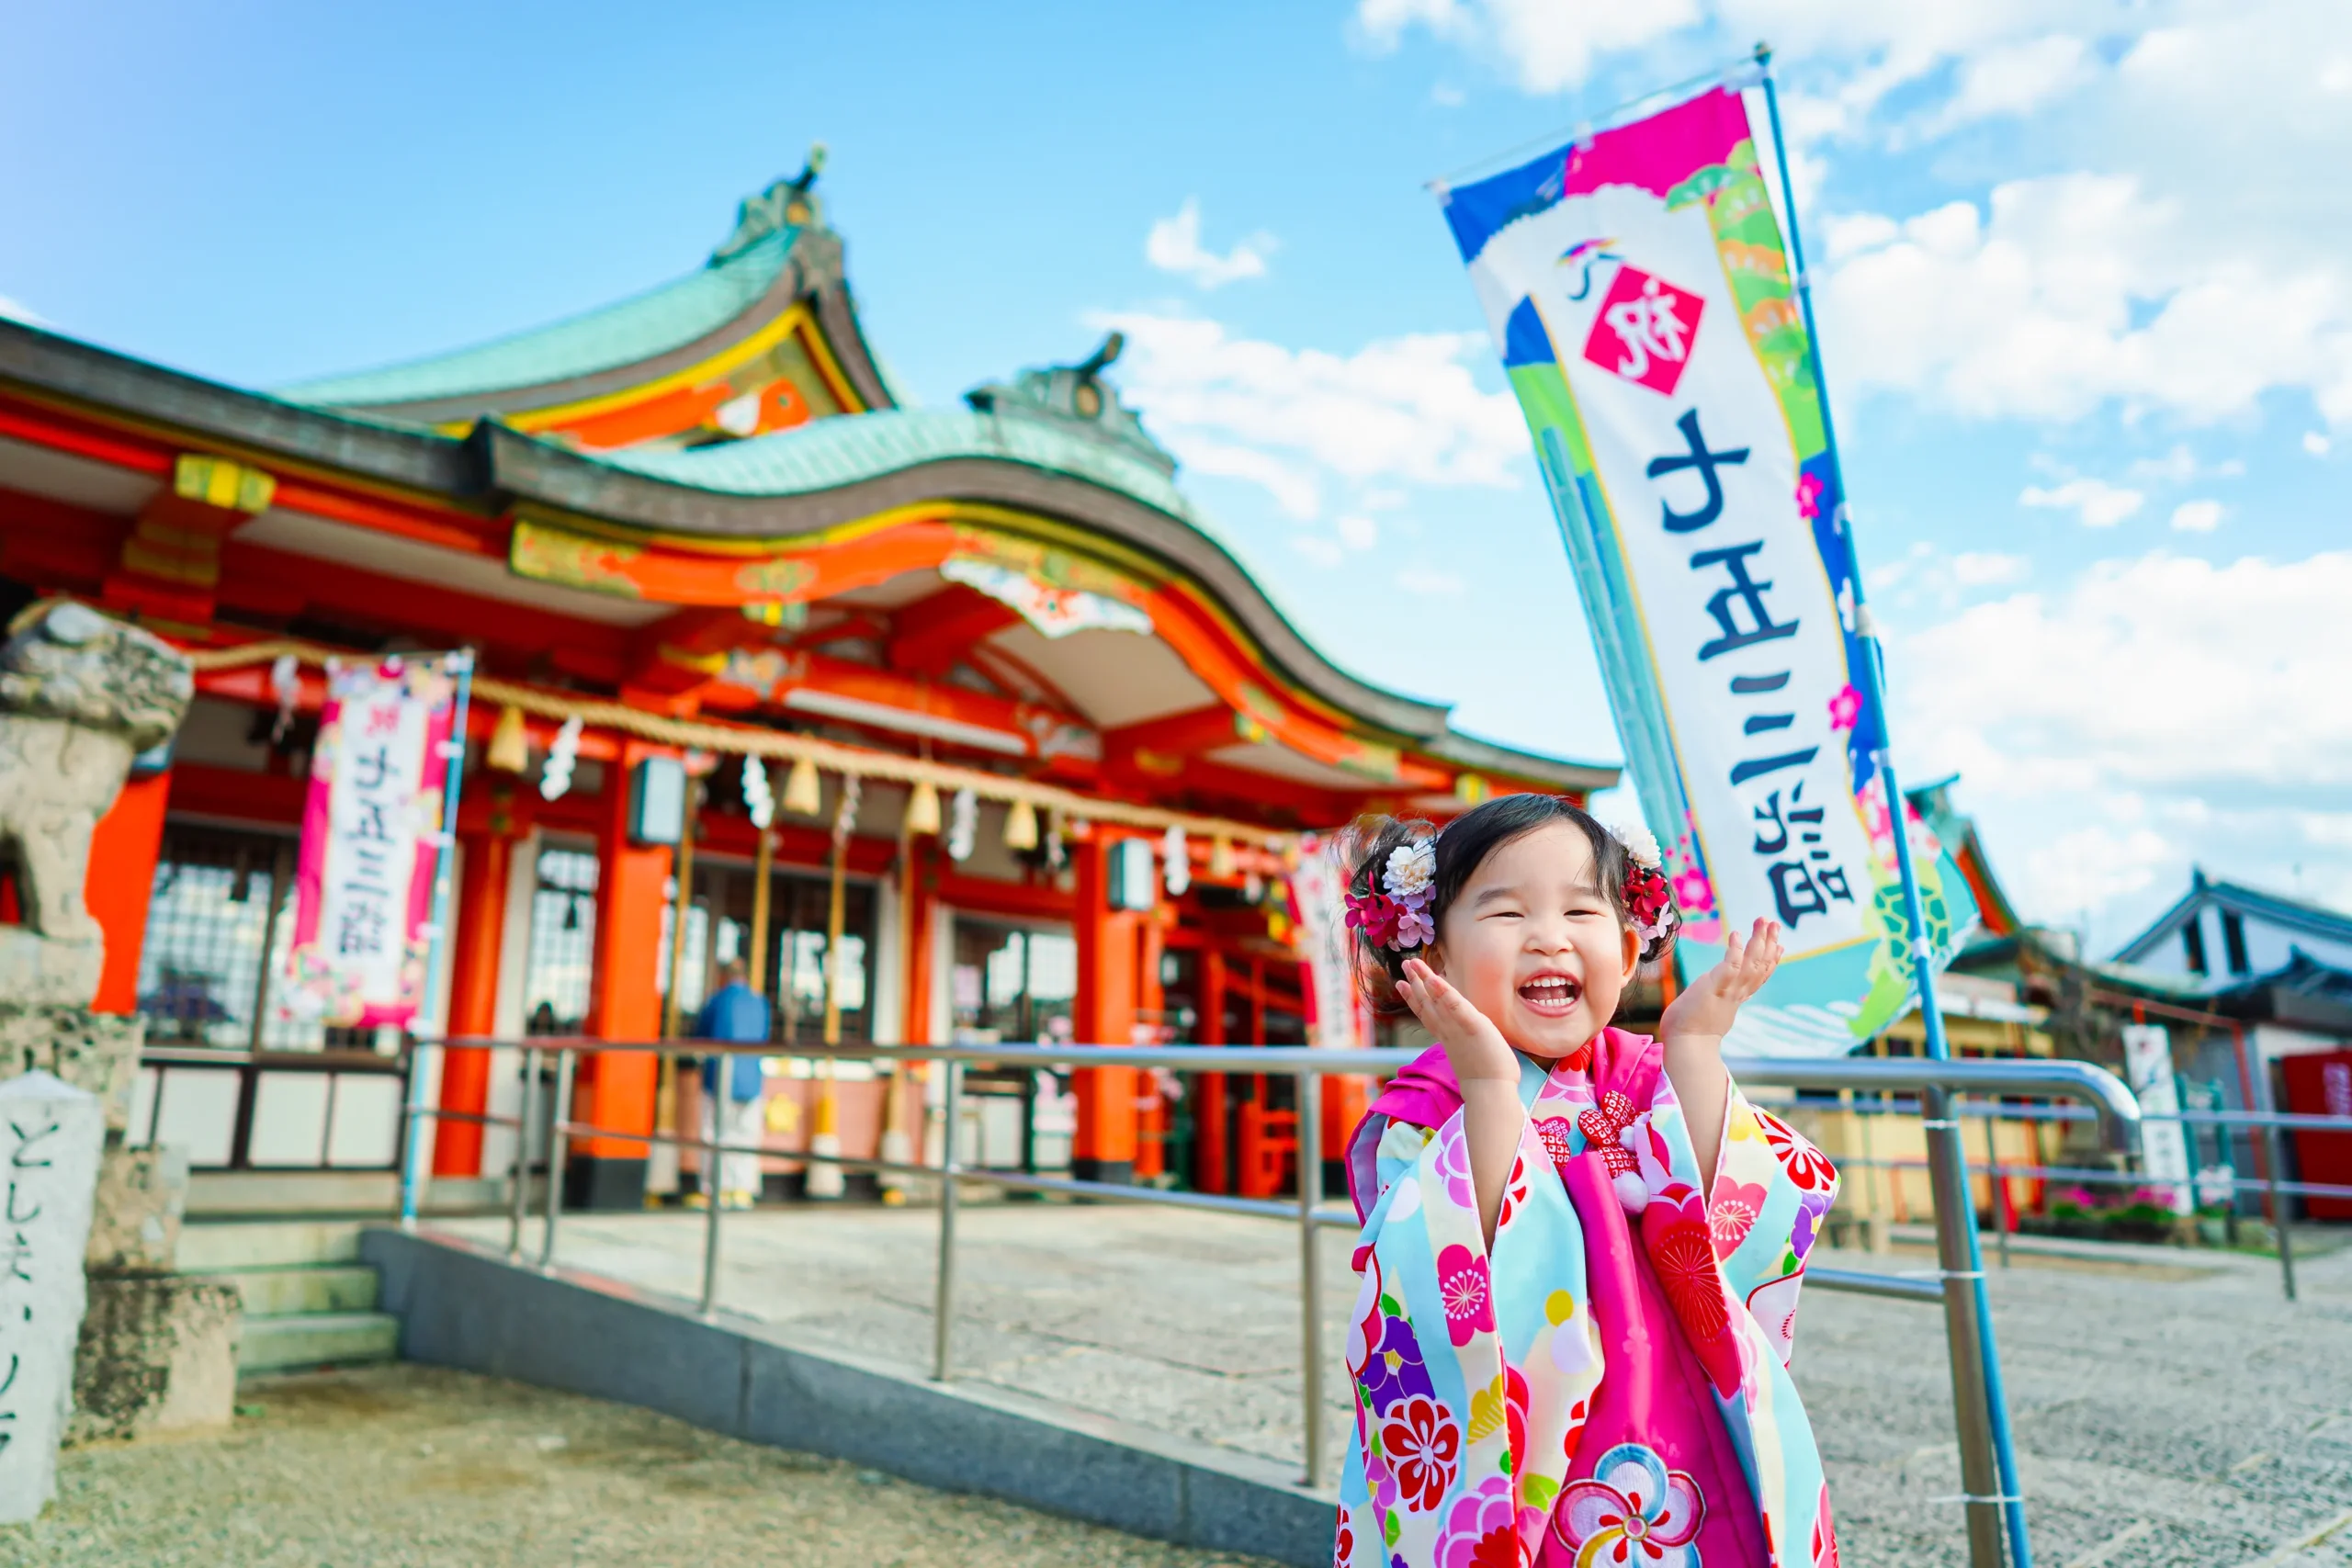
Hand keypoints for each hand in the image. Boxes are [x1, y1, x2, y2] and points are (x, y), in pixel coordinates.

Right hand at [1397, 957, 1518, 1082]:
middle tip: (1405, 964)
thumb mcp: (1470, 1056)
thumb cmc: (1487, 1078)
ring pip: (1437, 999)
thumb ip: (1465, 1044)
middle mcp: (1448, 1029)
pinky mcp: (1472, 1026)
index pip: (1427, 1013)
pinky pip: (1456, 1006)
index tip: (1401, 984)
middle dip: (1415, 982)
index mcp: (1447, 1036)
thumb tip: (1466, 1043)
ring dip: (1424, 980)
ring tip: (1412, 963)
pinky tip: (1434, 979)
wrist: (1490, 1092)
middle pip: (1427, 1002)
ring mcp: (1458, 1027)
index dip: (1413, 998)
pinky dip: (1444, 992)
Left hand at [1660, 917, 1781, 1045]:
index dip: (1771, 960)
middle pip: (1760, 966)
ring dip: (1759, 941)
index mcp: (1736, 998)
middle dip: (1769, 943)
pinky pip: (1730, 967)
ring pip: (1752, 963)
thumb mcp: (1709, 1010)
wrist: (1686, 1047)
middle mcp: (1737, 993)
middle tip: (1775, 923)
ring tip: (1764, 921)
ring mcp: (1728, 991)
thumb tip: (1710, 995)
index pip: (1759, 976)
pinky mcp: (1715, 989)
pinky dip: (1736, 950)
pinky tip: (1736, 934)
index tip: (1780, 945)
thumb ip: (1715, 999)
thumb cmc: (1690, 1030)